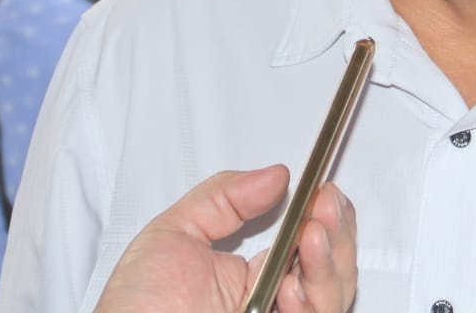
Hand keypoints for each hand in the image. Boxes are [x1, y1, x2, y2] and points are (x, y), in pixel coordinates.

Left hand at [92, 165, 357, 312]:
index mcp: (254, 273)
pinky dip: (314, 300)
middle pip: (333, 265)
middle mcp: (274, 300)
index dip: (325, 213)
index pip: (309, 239)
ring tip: (313, 234)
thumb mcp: (174, 235)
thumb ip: (224, 198)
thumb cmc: (137, 309)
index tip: (324, 190)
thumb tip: (276, 175)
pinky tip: (294, 284)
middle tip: (327, 205)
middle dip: (338, 230)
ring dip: (332, 261)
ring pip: (335, 294)